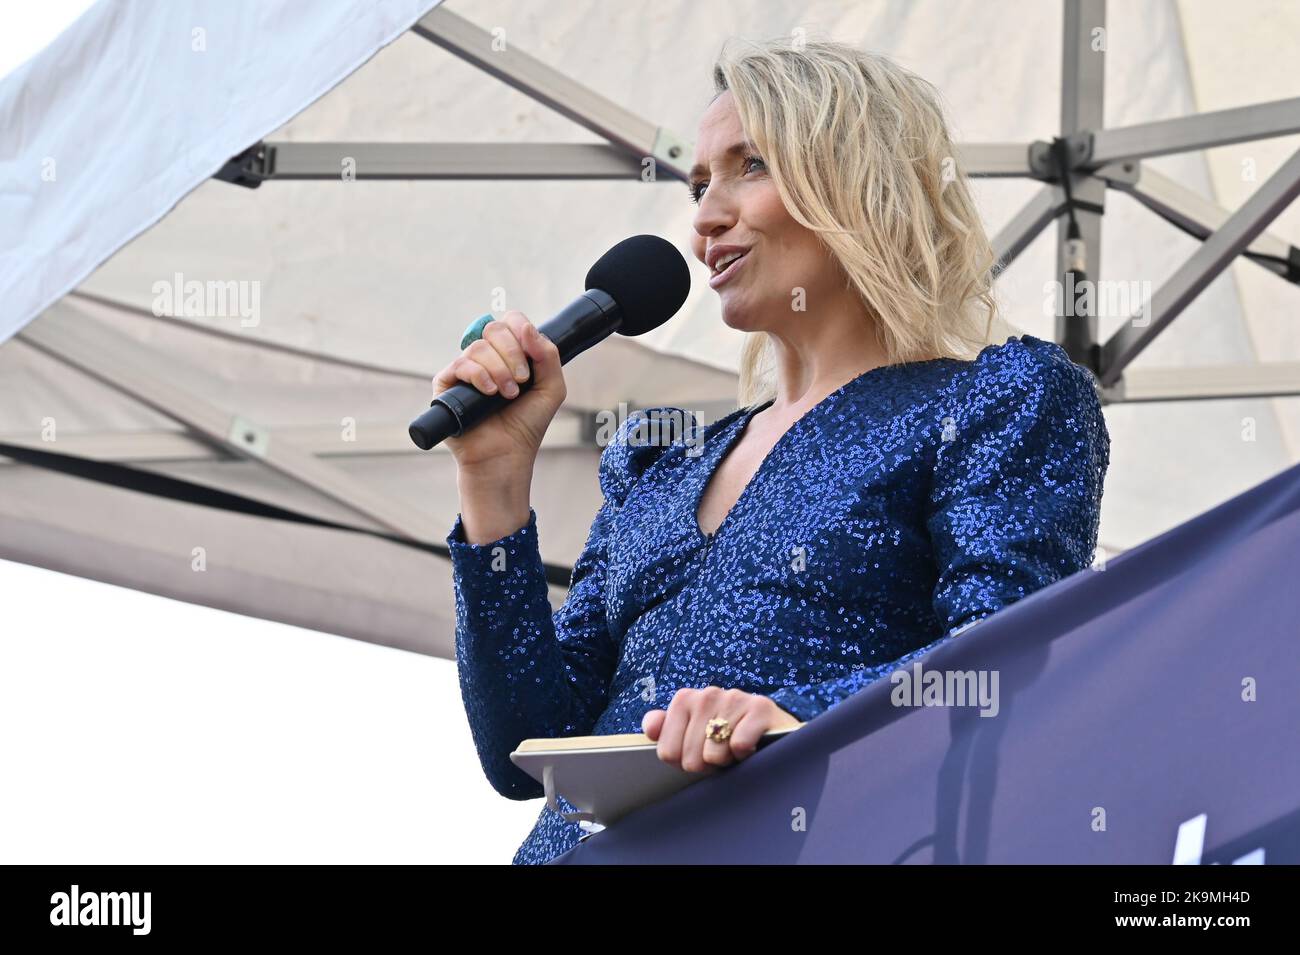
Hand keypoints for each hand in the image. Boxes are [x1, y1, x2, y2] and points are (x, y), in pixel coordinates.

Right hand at [431, 310, 565, 470]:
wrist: (506, 454)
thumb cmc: (527, 424)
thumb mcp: (551, 387)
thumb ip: (548, 354)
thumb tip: (527, 327)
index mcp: (509, 353)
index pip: (510, 322)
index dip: (521, 331)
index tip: (532, 357)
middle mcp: (486, 358)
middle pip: (494, 328)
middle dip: (512, 352)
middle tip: (521, 380)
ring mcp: (465, 369)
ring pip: (478, 347)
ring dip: (499, 370)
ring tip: (508, 395)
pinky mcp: (447, 384)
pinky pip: (461, 364)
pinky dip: (480, 375)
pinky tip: (490, 393)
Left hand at [641, 687, 801, 772]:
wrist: (772, 726)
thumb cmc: (726, 734)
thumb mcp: (693, 732)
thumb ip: (666, 730)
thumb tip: (650, 727)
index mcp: (684, 699)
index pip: (668, 753)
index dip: (685, 763)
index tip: (698, 754)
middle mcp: (707, 694)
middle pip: (691, 759)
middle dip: (707, 765)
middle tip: (721, 754)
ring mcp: (734, 698)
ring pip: (714, 754)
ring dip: (728, 760)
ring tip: (735, 748)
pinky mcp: (760, 707)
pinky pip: (739, 745)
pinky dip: (746, 754)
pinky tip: (752, 745)